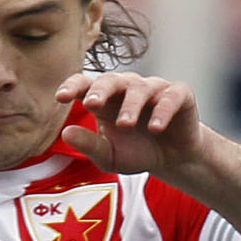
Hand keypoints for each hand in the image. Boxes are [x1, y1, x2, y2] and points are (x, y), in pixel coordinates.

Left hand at [55, 71, 201, 179]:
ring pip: (140, 88)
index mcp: (106, 100)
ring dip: (131, 105)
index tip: (61, 97)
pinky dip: (163, 109)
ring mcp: (154, 89)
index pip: (85, 84)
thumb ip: (89, 145)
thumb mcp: (109, 156)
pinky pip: (171, 96)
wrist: (173, 160)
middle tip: (92, 103)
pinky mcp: (179, 95)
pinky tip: (155, 127)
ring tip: (125, 124)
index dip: (73, 86)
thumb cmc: (137, 152)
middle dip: (100, 90)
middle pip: (111, 80)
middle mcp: (128, 89)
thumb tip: (65, 132)